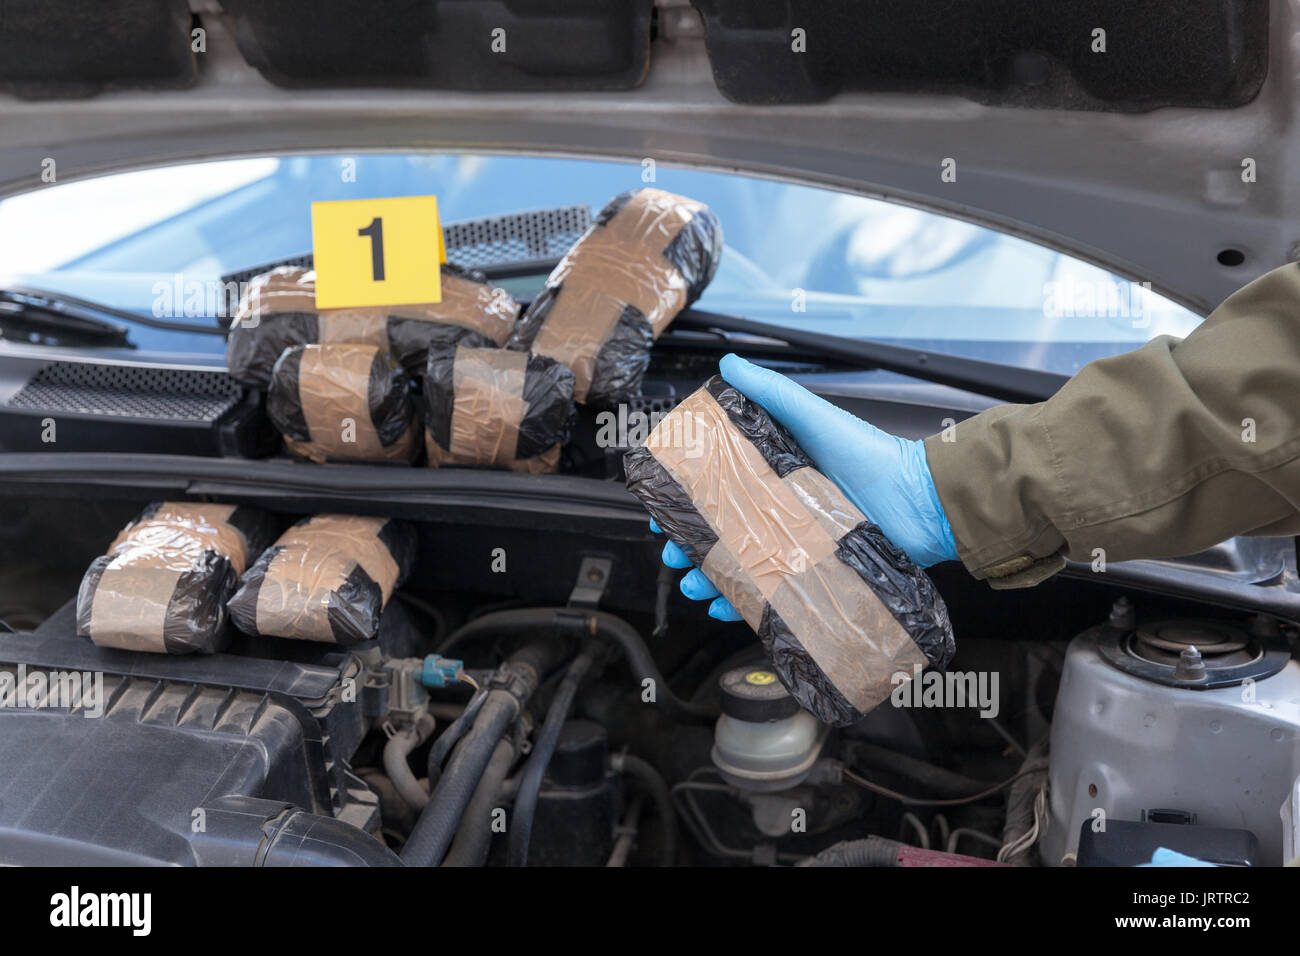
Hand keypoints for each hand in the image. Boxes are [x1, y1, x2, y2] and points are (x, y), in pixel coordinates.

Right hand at [652, 353, 958, 621]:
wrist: (922, 503)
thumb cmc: (873, 456)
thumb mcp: (815, 417)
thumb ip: (772, 393)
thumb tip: (730, 364)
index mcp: (774, 474)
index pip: (718, 488)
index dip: (688, 500)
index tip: (665, 508)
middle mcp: (781, 511)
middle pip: (722, 532)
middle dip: (692, 545)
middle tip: (674, 553)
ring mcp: (795, 546)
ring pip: (740, 567)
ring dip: (711, 578)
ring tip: (694, 584)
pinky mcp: (813, 576)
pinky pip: (771, 596)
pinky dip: (744, 605)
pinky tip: (724, 607)